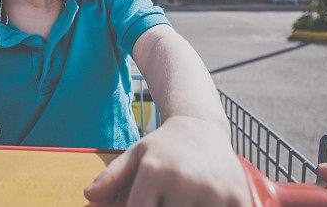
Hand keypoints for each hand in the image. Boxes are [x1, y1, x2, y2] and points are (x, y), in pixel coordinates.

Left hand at [83, 115, 251, 206]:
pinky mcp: (238, 199)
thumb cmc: (163, 146)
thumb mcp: (136, 155)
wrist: (202, 126)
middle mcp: (183, 180)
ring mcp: (212, 191)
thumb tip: (88, 195)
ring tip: (183, 202)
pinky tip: (206, 206)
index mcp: (154, 171)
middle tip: (164, 202)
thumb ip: (112, 176)